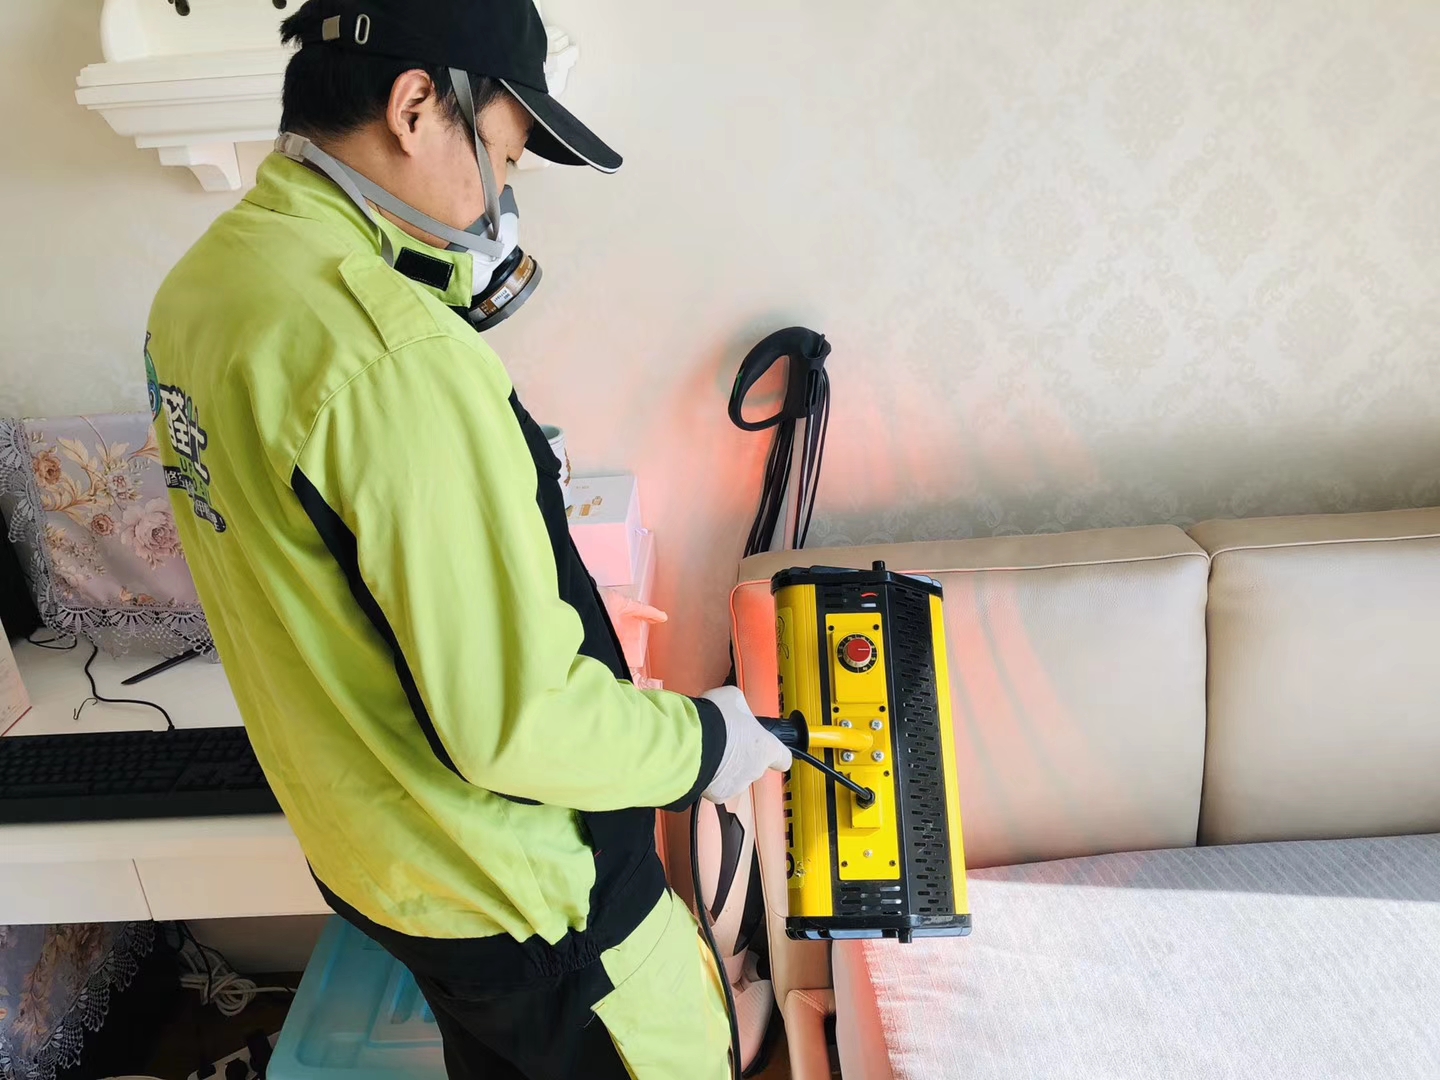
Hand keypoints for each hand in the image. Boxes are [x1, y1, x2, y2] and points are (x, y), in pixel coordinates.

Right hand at [700, 686, 791, 802]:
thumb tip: (735, 707)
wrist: (691, 742)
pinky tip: (699, 763)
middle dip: (741, 755)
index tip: (770, 750)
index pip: (783, 758)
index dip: (776, 754)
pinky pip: (715, 786)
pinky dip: (709, 777)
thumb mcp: (733, 698)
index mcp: (766, 747)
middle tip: (725, 741)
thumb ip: (741, 707)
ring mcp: (736, 785)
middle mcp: (755, 770)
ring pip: (734, 777)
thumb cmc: (716, 720)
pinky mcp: (717, 794)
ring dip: (724, 766)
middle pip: (754, 766)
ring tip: (708, 751)